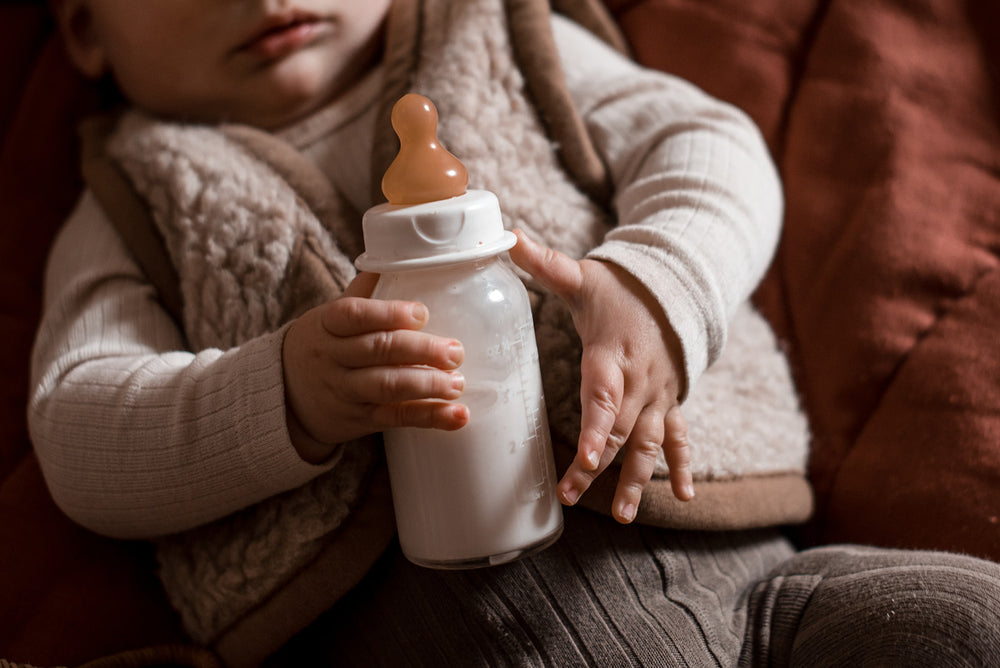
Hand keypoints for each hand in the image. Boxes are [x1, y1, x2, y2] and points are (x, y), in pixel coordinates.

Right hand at [282, 272, 468, 462]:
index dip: (388, 313)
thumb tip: (402, 254)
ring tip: (458, 383)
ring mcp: (346, 391)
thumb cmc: (323, 345)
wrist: (285, 397)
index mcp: (328, 324)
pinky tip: (457, 415)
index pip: (353, 315)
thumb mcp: (330, 316)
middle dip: (420, 350)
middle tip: (455, 352)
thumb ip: (364, 291)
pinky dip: (429, 418)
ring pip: (387, 387)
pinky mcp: (360, 419)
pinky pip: (396, 419)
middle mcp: (334, 358)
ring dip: (427, 386)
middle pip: (377, 350)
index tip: (422, 312)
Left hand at [508, 230, 693, 522]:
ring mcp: (659, 396)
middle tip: (573, 496)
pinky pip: (680, 438)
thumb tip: (507, 236)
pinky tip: (686, 496)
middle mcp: (640, 381)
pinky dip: (683, 466)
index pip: (603, 396)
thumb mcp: (583, 275)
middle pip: (619, 430)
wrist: (676, 289)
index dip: (594, 429)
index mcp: (613, 354)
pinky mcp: (670, 403)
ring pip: (650, 443)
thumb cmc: (620, 288)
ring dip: (637, 480)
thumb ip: (545, 263)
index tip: (582, 459)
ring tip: (624, 516)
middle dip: (597, 466)